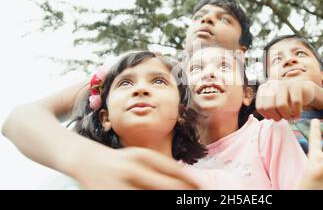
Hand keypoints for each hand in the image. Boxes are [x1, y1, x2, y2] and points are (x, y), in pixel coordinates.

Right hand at [70, 146, 198, 189]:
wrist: (85, 160)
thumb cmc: (121, 161)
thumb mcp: (142, 159)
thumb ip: (163, 168)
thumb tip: (191, 181)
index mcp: (143, 156)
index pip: (174, 171)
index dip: (191, 182)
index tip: (203, 189)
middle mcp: (132, 168)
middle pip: (167, 186)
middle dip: (184, 193)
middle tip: (196, 196)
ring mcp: (120, 184)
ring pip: (150, 194)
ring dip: (169, 199)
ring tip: (182, 199)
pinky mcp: (110, 194)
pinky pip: (136, 199)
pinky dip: (146, 201)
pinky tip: (149, 196)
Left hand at [256, 80, 316, 120]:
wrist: (304, 91)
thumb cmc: (287, 100)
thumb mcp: (274, 103)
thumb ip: (267, 108)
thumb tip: (265, 117)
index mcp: (264, 89)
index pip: (260, 108)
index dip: (268, 116)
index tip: (276, 116)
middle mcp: (272, 84)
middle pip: (269, 107)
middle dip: (277, 117)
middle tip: (284, 118)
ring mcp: (284, 83)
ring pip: (281, 105)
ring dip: (287, 116)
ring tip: (291, 117)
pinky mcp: (296, 85)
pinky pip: (296, 103)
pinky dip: (297, 113)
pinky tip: (298, 115)